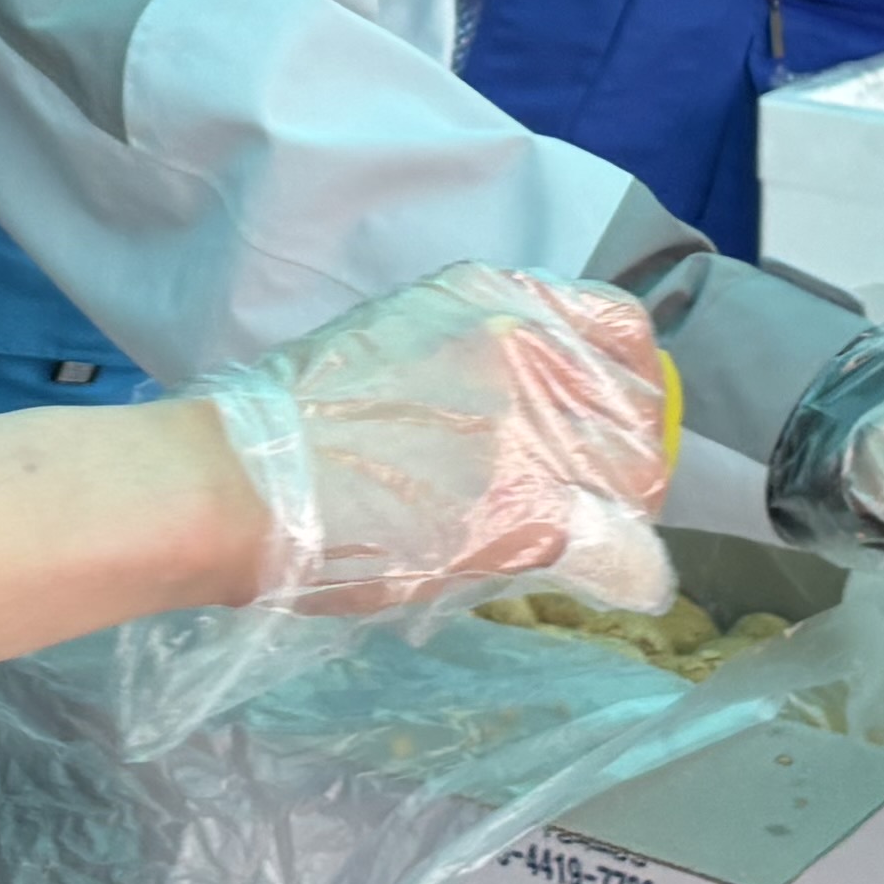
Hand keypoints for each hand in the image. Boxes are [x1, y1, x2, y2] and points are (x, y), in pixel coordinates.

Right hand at [190, 261, 677, 615]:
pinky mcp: (540, 515)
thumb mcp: (403, 340)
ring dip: (622, 514)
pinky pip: (627, 553)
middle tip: (592, 499)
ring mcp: (544, 433)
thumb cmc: (293, 421)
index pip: (620, 326)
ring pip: (640, 479)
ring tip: (586, 543)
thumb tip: (520, 411)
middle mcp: (536, 351)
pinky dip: (624, 573)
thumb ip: (478, 362)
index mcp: (498, 300)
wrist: (242, 481)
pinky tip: (607, 583)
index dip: (623, 378)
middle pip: (637, 410)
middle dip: (624, 456)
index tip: (607, 417)